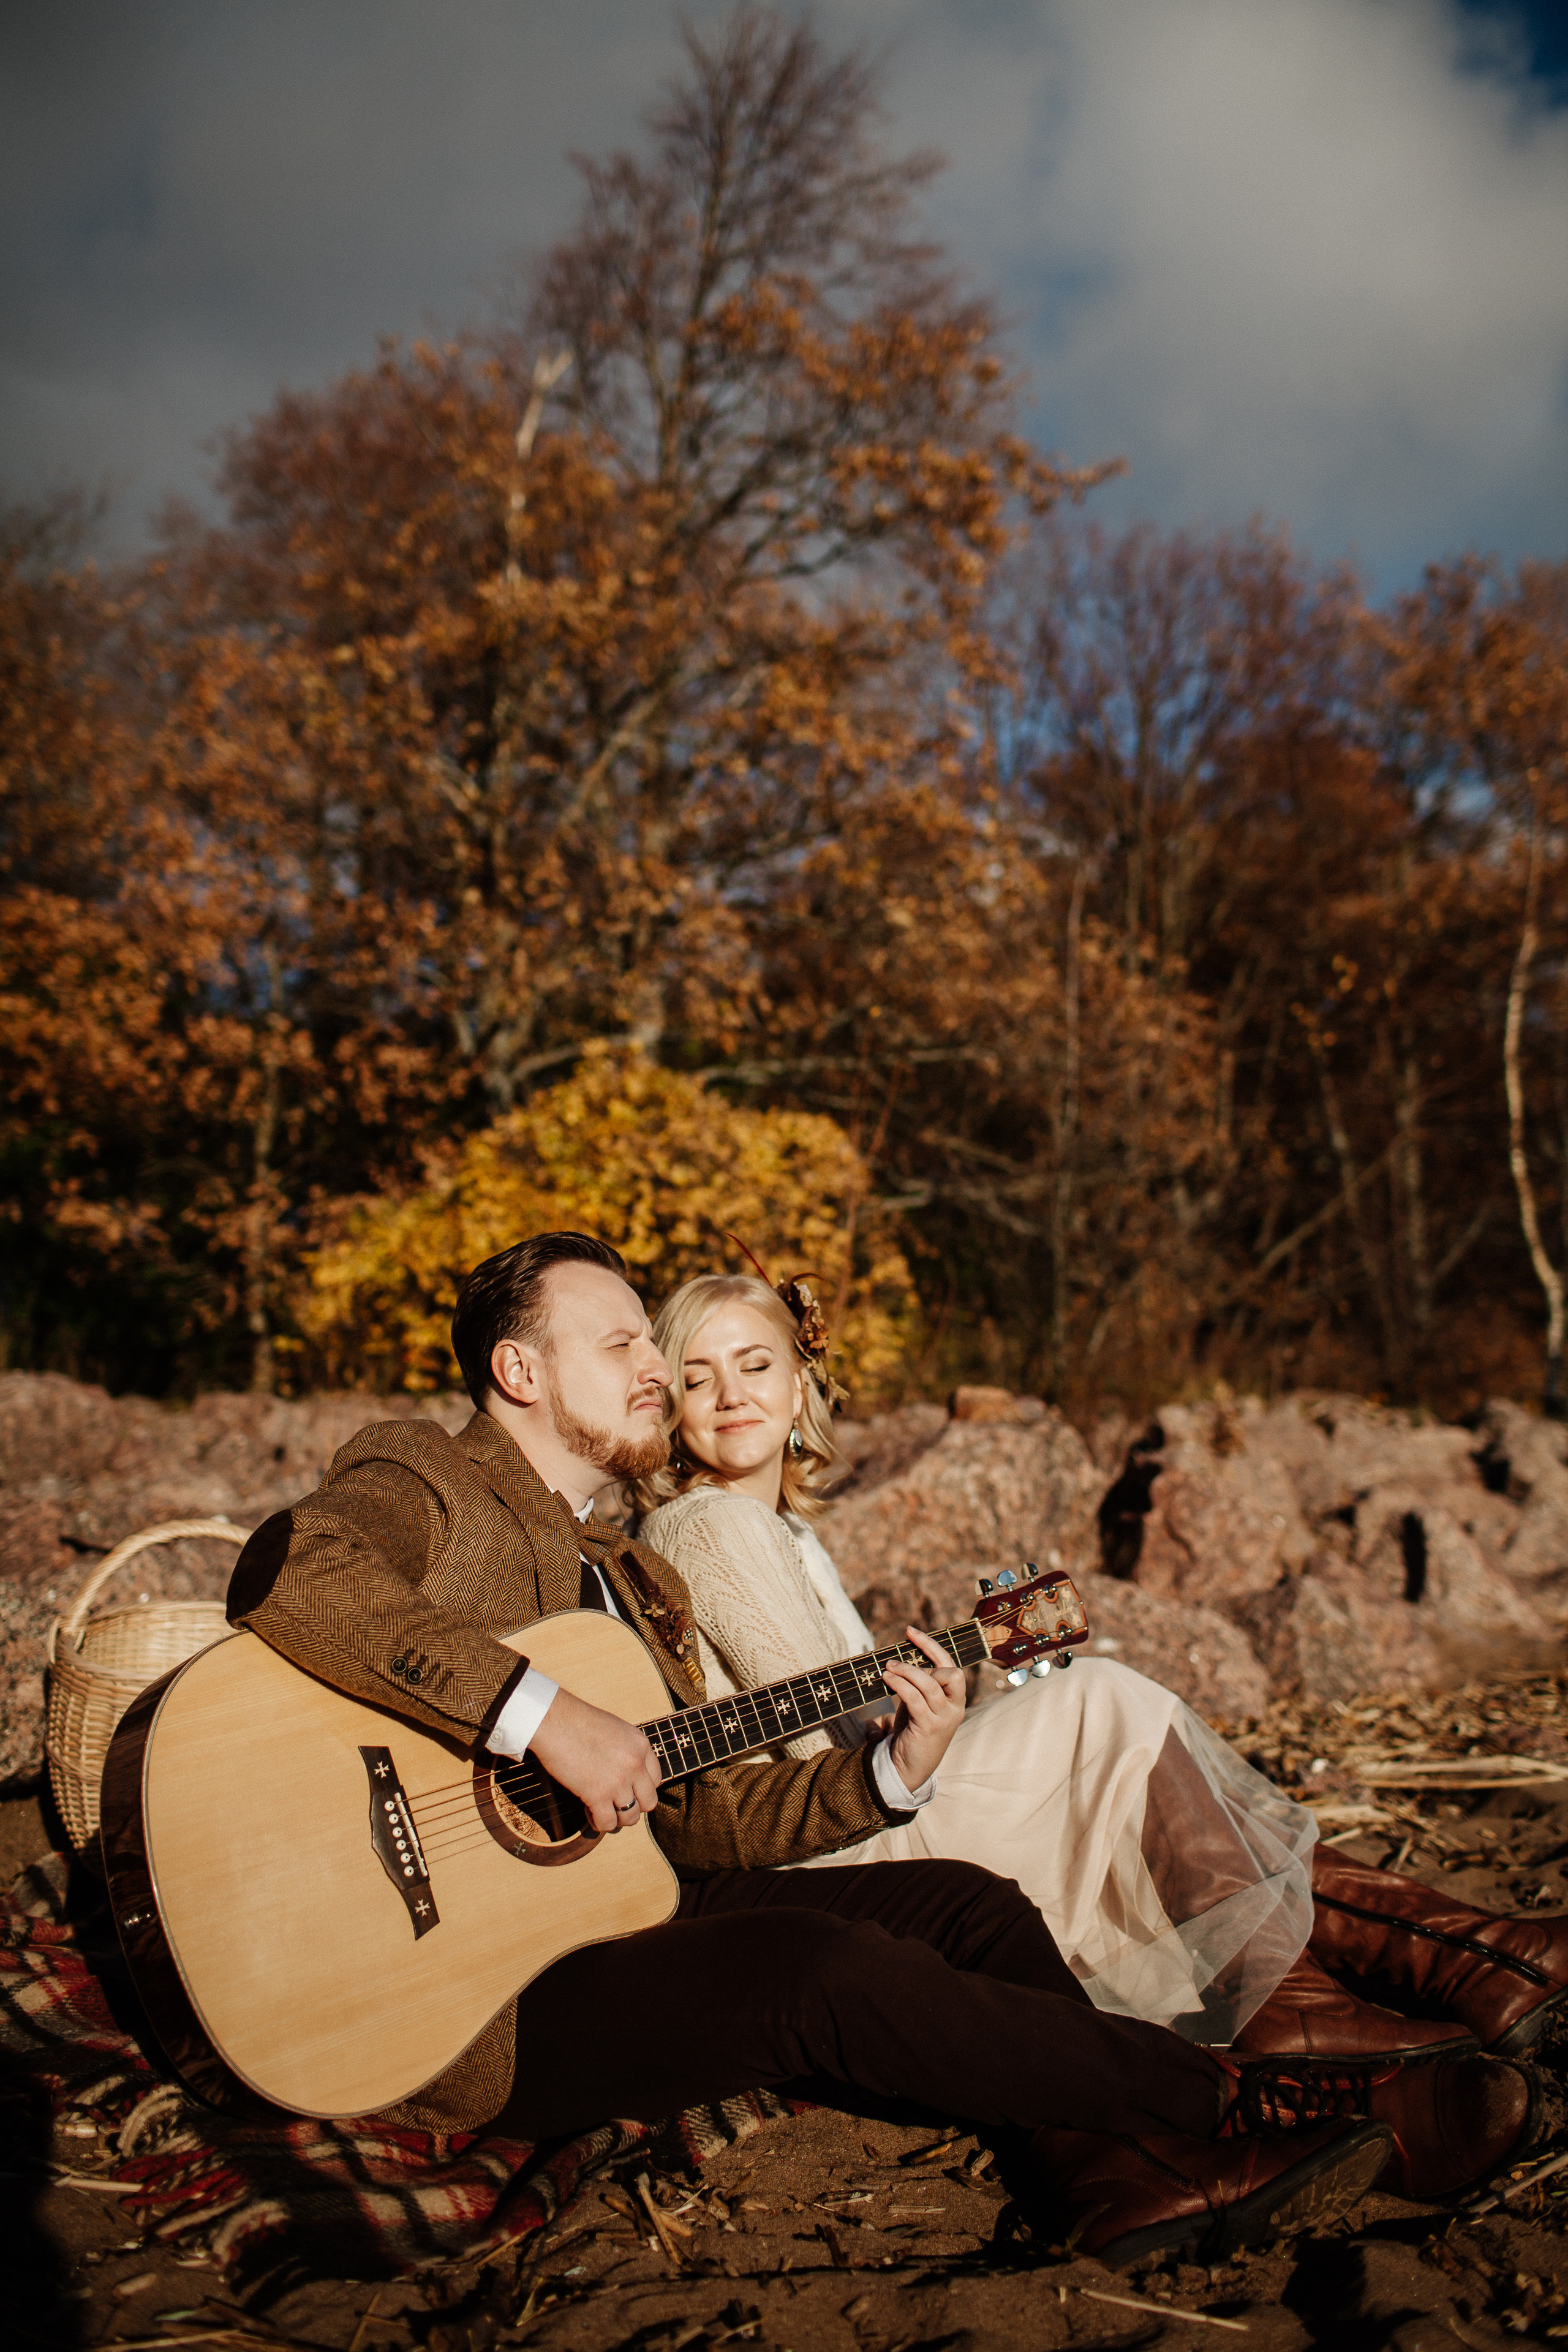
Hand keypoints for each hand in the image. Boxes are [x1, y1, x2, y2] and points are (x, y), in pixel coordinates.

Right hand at [525, 1686, 662, 1835]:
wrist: (555, 1720)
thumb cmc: (577, 1721)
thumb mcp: (615, 1729)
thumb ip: (625, 1750)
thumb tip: (623, 1771)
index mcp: (641, 1745)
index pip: (656, 1779)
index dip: (642, 1789)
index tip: (629, 1791)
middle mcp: (635, 1764)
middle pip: (649, 1802)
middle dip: (634, 1807)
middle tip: (617, 1804)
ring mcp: (619, 1781)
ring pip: (631, 1817)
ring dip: (617, 1819)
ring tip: (602, 1811)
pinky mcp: (598, 1794)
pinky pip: (607, 1823)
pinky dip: (599, 1824)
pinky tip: (589, 1813)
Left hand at [881, 1625, 966, 1793]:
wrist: (909, 1767)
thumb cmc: (913, 1731)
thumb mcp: (920, 1704)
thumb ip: (918, 1685)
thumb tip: (898, 1659)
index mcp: (956, 1699)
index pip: (951, 1664)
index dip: (932, 1645)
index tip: (910, 1631)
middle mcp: (955, 1707)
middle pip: (949, 1673)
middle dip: (923, 1662)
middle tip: (896, 1662)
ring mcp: (944, 1718)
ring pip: (930, 1684)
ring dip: (906, 1672)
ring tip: (887, 1669)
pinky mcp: (929, 1728)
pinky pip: (915, 1699)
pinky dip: (900, 1685)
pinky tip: (887, 1680)